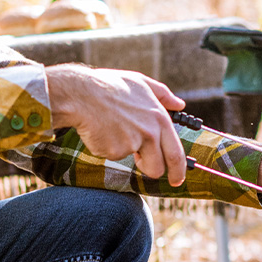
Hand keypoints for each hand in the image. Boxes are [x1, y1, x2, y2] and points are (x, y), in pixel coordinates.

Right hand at [45, 64, 187, 184]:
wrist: (81, 94)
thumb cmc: (110, 86)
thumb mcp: (141, 83)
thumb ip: (163, 95)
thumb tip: (180, 104)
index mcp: (159, 119)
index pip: (176, 153)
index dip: (178, 170)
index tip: (177, 179)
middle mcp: (149, 133)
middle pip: (158, 168)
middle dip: (156, 173)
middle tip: (150, 173)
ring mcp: (132, 143)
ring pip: (133, 163)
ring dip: (127, 154)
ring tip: (115, 131)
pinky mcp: (114, 151)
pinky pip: (113, 154)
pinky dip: (107, 145)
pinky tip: (101, 129)